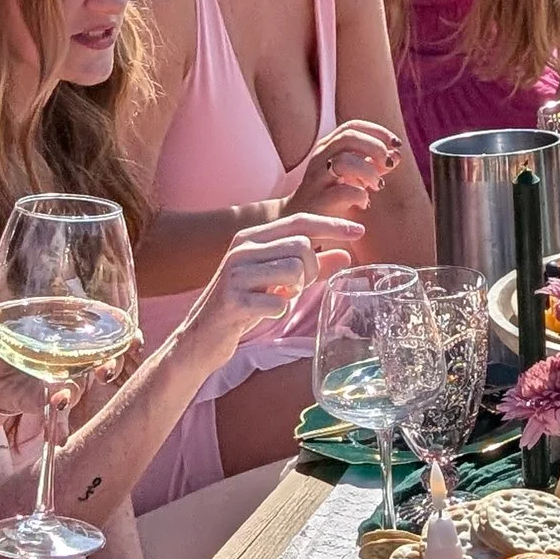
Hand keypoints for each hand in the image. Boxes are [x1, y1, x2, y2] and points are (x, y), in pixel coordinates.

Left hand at [0, 312, 139, 430]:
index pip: (107, 330)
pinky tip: (57, 439)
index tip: (134, 340)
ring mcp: (63, 380)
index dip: (126, 335)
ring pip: (81, 387)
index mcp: (67, 333)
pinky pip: (59, 416)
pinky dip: (58, 427)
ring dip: (75, 393)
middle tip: (105, 372)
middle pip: (105, 360)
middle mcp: (72, 356)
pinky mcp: (48, 402)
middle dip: (111, 365)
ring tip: (62, 399)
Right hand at [185, 212, 361, 362]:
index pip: (300, 221)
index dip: (332, 225)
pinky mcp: (232, 300)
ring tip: (280, 299)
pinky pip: (277, 303)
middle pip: (301, 245)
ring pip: (293, 270)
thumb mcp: (278, 281)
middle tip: (298, 288)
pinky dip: (280, 312)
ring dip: (295, 291)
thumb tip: (346, 255)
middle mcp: (242, 248)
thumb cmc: (243, 305)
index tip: (359, 231)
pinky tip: (267, 313)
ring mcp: (235, 273)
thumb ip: (312, 267)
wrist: (200, 337)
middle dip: (312, 270)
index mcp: (252, 237)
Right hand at [286, 119, 405, 222]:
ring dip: (369, 172)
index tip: (396, 143)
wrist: (299, 221)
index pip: (352, 126)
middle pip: (348, 137)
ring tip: (377, 185)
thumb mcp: (351, 174)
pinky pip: (343, 192)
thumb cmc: (329, 195)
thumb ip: (373, 164)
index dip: (377, 131)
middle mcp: (319, 158)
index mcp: (327, 147)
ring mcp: (316, 179)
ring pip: (343, 161)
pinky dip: (361, 195)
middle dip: (374, 147)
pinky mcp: (318, 202)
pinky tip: (364, 203)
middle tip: (388, 163)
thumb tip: (397, 155)